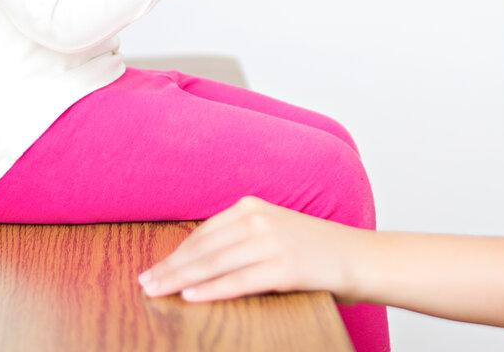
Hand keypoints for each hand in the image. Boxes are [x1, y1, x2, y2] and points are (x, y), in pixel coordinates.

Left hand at [138, 197, 363, 302]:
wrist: (359, 256)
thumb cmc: (316, 249)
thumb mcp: (275, 231)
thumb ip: (241, 238)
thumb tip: (199, 261)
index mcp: (253, 207)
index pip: (202, 233)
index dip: (175, 253)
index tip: (153, 269)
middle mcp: (259, 219)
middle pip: (202, 248)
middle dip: (170, 267)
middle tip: (144, 284)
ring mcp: (271, 242)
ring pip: (214, 263)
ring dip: (180, 279)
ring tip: (157, 292)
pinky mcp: (283, 267)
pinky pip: (239, 280)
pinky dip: (212, 289)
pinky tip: (190, 295)